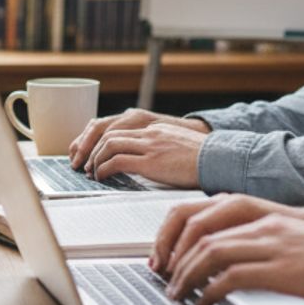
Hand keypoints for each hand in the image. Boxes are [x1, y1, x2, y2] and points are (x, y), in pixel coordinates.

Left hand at [68, 109, 207, 170]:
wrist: (220, 159)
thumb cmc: (203, 158)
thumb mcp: (176, 145)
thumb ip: (157, 147)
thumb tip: (144, 161)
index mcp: (154, 127)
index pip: (116, 127)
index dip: (97, 140)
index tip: (89, 152)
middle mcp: (149, 132)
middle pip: (107, 133)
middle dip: (90, 148)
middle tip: (83, 163)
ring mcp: (150, 145)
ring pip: (109, 145)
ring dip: (95, 159)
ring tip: (91, 172)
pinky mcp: (152, 161)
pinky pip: (117, 161)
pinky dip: (104, 169)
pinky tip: (102, 177)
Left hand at [161, 213, 303, 304]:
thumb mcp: (291, 240)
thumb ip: (260, 244)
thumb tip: (229, 265)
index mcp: (261, 214)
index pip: (201, 215)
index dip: (175, 236)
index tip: (164, 258)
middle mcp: (262, 224)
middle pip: (198, 232)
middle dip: (173, 256)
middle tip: (163, 279)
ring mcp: (271, 245)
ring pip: (209, 252)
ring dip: (186, 275)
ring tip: (177, 294)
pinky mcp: (280, 270)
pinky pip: (231, 276)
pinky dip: (210, 290)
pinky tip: (204, 302)